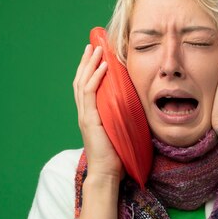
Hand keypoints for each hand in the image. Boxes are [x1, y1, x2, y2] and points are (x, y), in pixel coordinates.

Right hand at [73, 44, 123, 179]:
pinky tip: (103, 66)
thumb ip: (122, 118)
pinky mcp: (90, 120)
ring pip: (83, 83)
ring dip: (89, 64)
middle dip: (86, 62)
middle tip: (92, 45)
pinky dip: (95, 78)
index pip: (85, 87)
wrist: (107, 173)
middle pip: (80, 81)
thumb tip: (136, 107)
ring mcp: (85, 116)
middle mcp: (84, 113)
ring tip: (96, 49)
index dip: (89, 70)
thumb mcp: (119, 131)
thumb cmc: (116, 156)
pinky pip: (90, 93)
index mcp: (90, 115)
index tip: (96, 55)